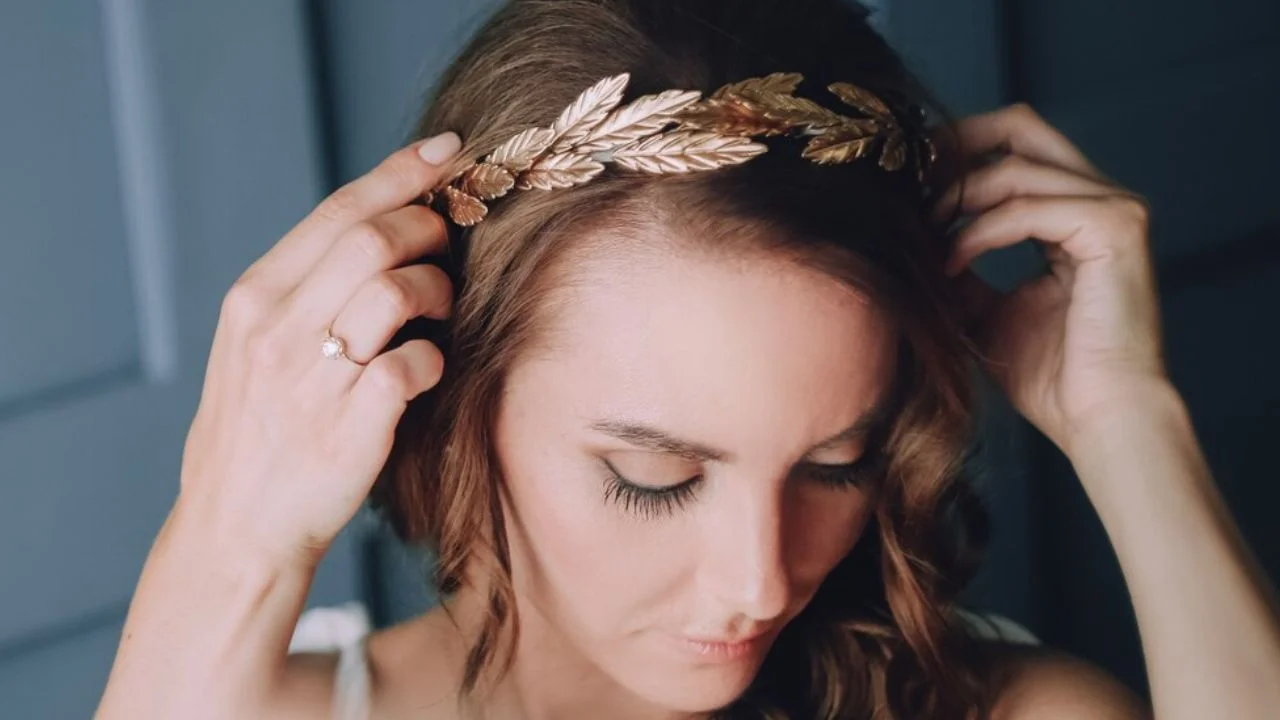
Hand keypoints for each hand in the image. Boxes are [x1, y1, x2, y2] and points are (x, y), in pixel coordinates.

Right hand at [175, 132, 462, 568]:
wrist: (238, 529)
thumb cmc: (259, 431)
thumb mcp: (255, 347)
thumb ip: (305, 289)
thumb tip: (382, 228)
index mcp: (254, 299)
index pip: (337, 213)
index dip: (400, 174)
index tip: (448, 150)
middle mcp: (276, 330)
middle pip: (372, 240)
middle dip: (426, 228)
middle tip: (447, 243)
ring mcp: (312, 379)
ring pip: (395, 292)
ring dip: (437, 289)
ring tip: (440, 308)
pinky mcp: (350, 427)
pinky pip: (413, 364)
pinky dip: (434, 356)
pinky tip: (426, 369)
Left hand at [931, 103, 1168, 456]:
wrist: (1098, 420)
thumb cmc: (1050, 377)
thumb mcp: (981, 310)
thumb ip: (958, 264)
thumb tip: (907, 234)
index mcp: (1075, 212)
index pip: (1012, 149)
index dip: (954, 155)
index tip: (903, 183)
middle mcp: (1101, 199)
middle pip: (1021, 126)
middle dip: (954, 147)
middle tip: (906, 182)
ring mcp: (1114, 208)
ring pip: (1014, 168)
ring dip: (955, 200)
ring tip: (920, 236)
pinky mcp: (1115, 228)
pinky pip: (1026, 208)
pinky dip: (978, 233)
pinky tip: (949, 263)